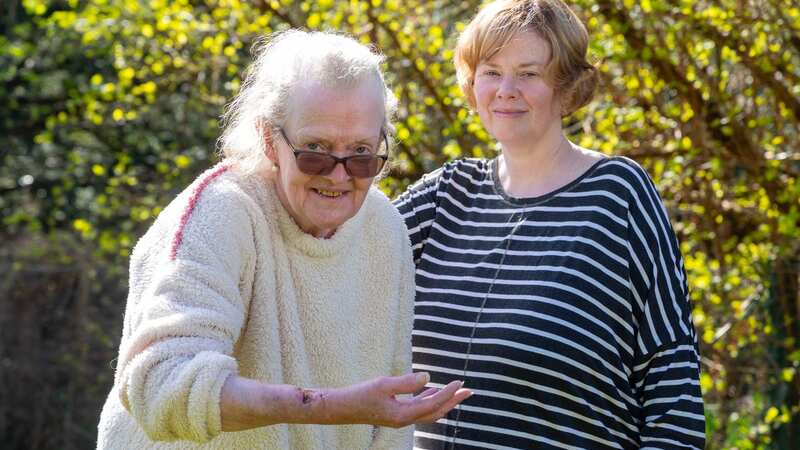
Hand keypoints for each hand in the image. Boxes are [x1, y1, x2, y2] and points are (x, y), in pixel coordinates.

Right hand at [317, 372, 471, 426]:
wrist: (340, 408)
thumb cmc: (359, 395)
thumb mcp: (383, 384)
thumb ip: (406, 382)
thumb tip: (427, 377)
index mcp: (403, 415)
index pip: (433, 404)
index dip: (448, 393)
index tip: (460, 381)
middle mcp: (404, 420)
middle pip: (436, 412)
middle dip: (453, 401)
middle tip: (470, 391)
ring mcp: (400, 418)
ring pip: (428, 411)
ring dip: (444, 401)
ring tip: (457, 390)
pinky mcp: (395, 414)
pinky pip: (419, 409)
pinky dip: (430, 400)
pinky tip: (432, 390)